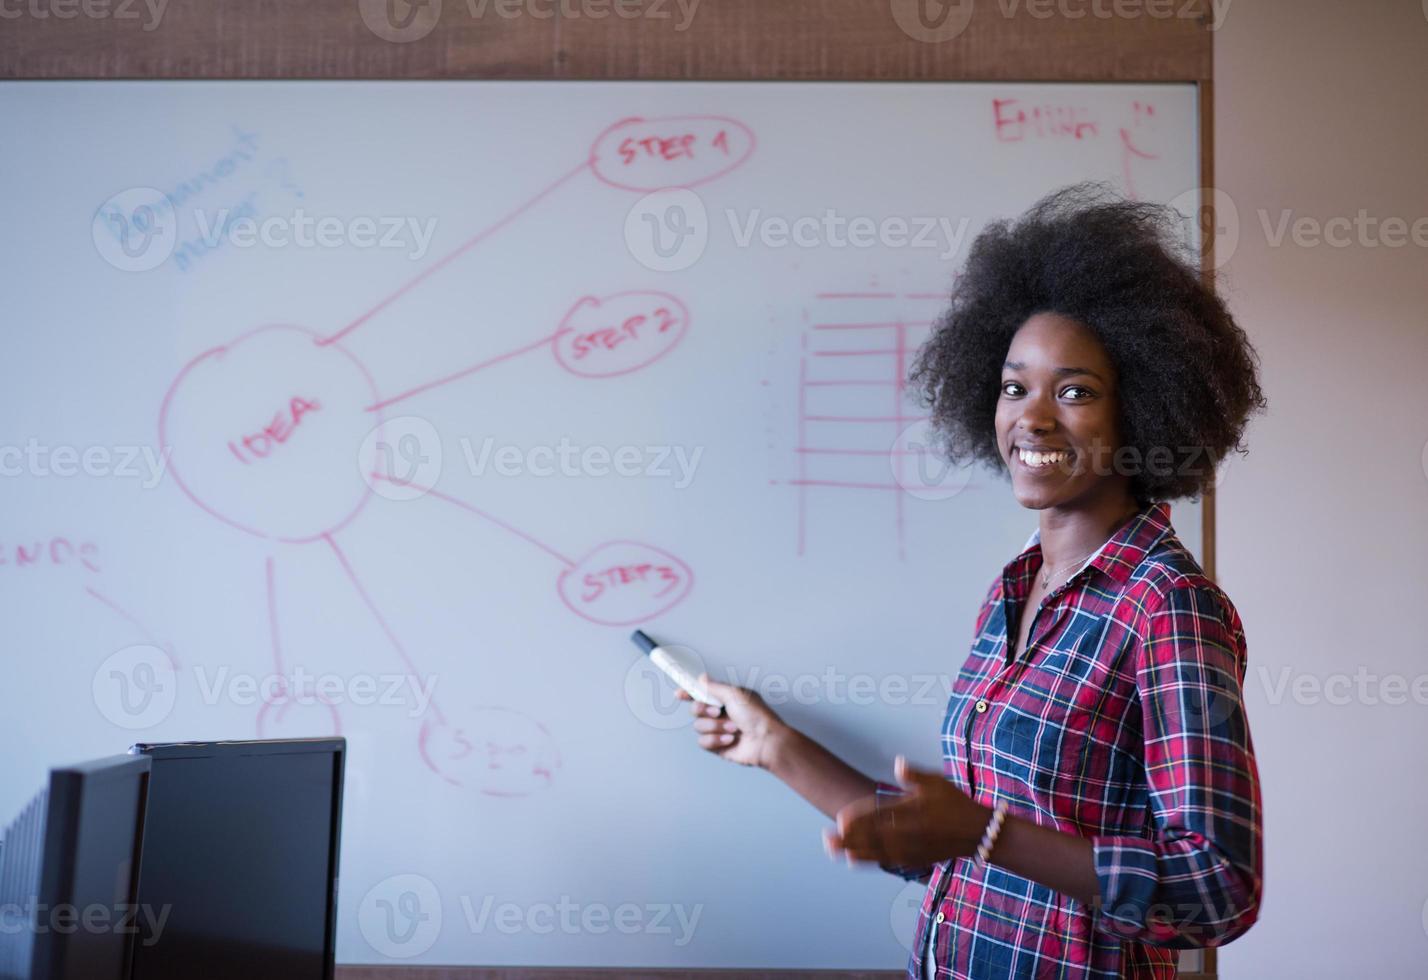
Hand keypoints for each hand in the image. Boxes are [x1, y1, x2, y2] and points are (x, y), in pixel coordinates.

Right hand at [676, 674, 786, 769]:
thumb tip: (702, 677)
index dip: (688, 693)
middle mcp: (721, 713)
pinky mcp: (717, 746)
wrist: (766, 741)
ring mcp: (718, 730)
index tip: (679, 693)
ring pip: (698, 726)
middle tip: (717, 711)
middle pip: (695, 709)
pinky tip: (730, 739)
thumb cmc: (757, 716)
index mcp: (726, 698)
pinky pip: (703, 742)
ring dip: (715, 727)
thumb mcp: (735, 694)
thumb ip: (714, 687)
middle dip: (704, 710)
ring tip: (733, 728)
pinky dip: (716, 740)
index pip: (702, 693)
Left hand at [824, 755, 990, 869]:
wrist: (978, 833)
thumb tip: (898, 762)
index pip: (880, 814)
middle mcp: (910, 832)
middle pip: (874, 836)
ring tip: (834, 851)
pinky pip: (888, 861)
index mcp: (912, 811)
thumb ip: (915, 775)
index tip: (840, 819)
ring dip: (854, 851)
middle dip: (849, 838)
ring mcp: (912, 849)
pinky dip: (870, 860)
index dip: (859, 818)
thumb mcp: (938, 782)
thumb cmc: (956, 804)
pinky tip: (854, 860)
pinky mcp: (915, 859)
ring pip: (878, 851)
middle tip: (827, 839)